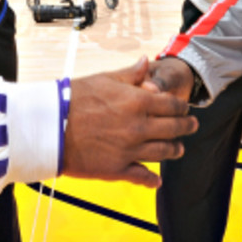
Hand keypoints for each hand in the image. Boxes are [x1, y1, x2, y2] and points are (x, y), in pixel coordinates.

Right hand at [63, 56, 197, 187]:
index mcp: (137, 102)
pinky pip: (141, 176)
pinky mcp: (117, 169)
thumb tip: (146, 62)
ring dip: (174, 150)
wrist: (49, 126)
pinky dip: (151, 179)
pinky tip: (156, 179)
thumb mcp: (103, 79)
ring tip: (178, 149)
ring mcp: (130, 150)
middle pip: (173, 129)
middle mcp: (138, 127)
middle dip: (186, 127)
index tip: (185, 108)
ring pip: (163, 152)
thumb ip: (130, 74)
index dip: (182, 107)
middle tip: (191, 126)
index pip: (171, 105)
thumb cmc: (73, 99)